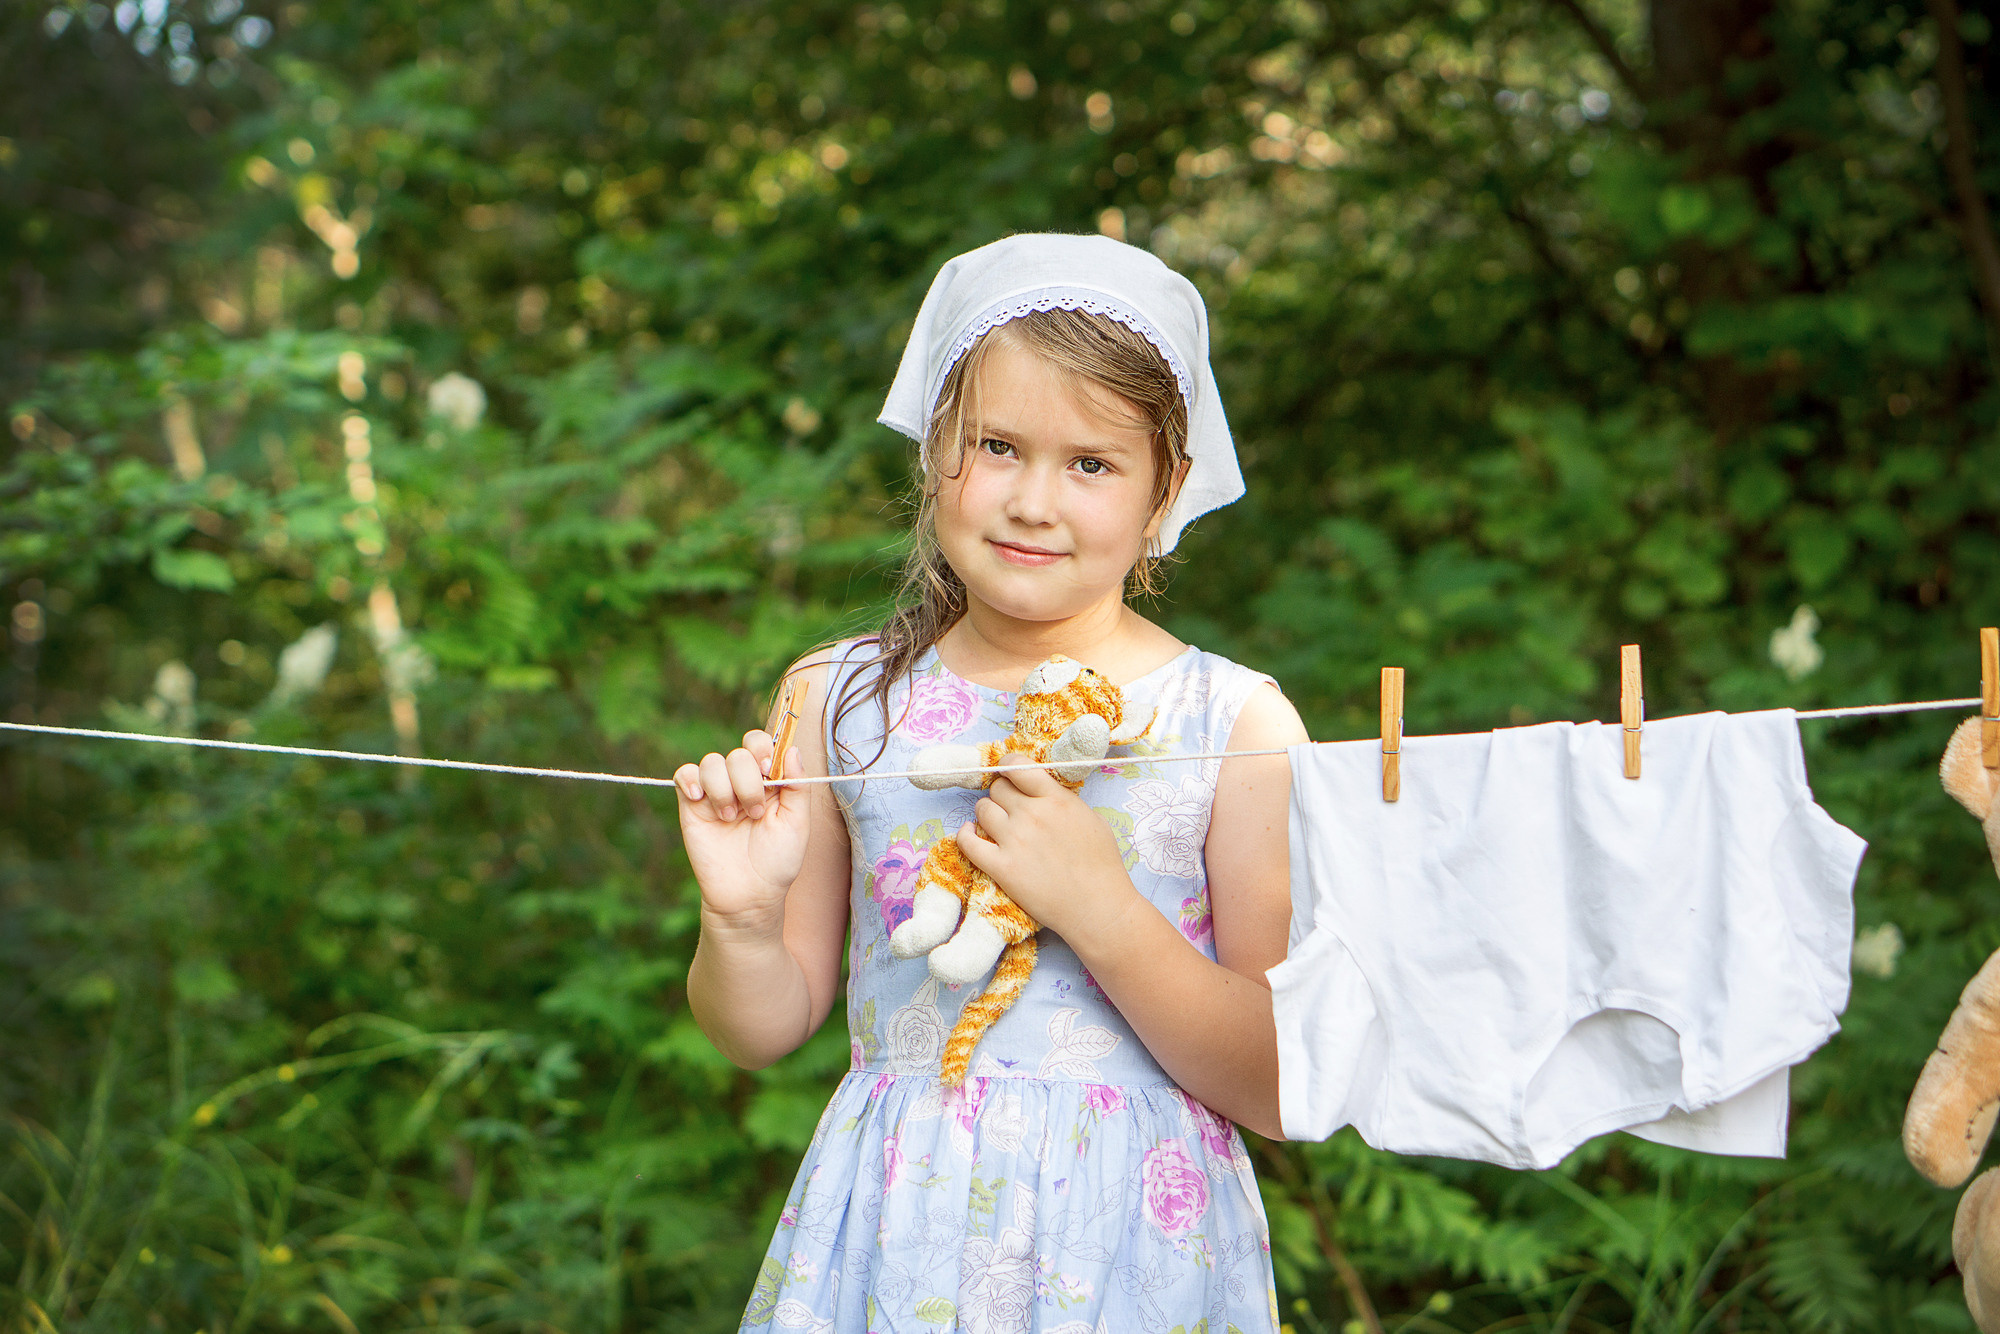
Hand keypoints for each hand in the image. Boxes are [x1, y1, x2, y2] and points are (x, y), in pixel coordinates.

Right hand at [674, 729, 811, 927]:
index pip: (762, 743)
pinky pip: (685, 774)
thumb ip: (797, 785)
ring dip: (723, 788)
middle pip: (738, 753)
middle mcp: (741, 782)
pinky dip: (691, 781)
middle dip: (748, 781)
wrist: (748, 894)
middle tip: (755, 813)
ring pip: (712, 762)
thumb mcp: (797, 823)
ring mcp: (715, 792)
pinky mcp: (692, 805)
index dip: (763, 749)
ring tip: (730, 818)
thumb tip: (792, 749)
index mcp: (769, 781)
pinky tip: (700, 801)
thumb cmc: (777, 861)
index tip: (768, 771)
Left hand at [955, 753, 1140, 941]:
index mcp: (1056, 799)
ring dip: (987, 814)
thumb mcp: (1092, 818)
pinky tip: (972, 835)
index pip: (1017, 765)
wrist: (1098, 908)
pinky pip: (968, 842)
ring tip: (997, 826)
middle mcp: (1032, 814)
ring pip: (981, 810)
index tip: (1008, 774)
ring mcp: (1014, 840)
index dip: (1008, 766)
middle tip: (1010, 809)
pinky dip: (966, 835)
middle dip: (1002, 795)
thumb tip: (1041, 791)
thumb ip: (1063, 800)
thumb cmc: (1102, 866)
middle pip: (997, 788)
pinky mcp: (1001, 867)